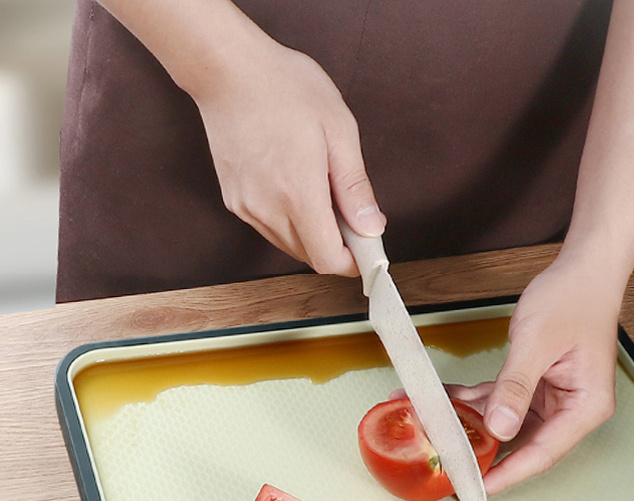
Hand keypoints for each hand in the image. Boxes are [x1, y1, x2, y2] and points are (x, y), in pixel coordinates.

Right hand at [192, 27, 384, 274]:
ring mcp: (246, 208)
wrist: (226, 69)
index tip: (367, 250)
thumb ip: (355, 187)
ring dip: (314, 235)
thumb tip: (372, 227)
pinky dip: (291, 222)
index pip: (328, 259)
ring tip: (324, 194)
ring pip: (290, 245)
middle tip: (353, 216)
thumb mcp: (338, 130)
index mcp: (298, 194)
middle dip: (337, 246)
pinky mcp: (234, 201)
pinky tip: (298, 189)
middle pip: (310, 256)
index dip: (352, 263)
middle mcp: (267, 209)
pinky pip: (271, 229)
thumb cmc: (283, 88)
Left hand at [449, 248, 622, 494]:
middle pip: (522, 444)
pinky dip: (472, 400)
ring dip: (468, 424)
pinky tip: (443, 401)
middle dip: (481, 452)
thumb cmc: (573, 299)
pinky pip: (498, 400)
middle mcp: (570, 409)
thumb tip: (499, 428)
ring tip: (431, 430)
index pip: (543, 452)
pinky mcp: (533, 385)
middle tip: (444, 464)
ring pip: (504, 424)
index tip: (477, 488)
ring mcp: (550, 398)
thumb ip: (516, 387)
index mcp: (585, 407)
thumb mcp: (537, 343)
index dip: (508, 474)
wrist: (582, 270)